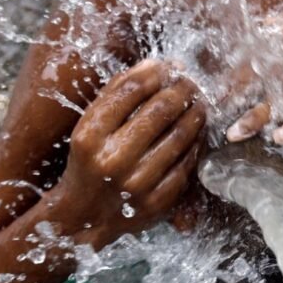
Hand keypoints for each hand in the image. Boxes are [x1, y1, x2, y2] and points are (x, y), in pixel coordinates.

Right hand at [57, 59, 205, 247]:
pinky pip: (186, 164)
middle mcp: (113, 160)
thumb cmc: (88, 163)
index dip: (155, 73)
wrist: (84, 217)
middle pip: (160, 111)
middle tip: (191, 82)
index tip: (169, 67)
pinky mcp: (157, 202)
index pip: (130, 91)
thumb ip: (116, 95)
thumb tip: (155, 66)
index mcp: (90, 136)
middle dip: (182, 89)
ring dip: (195, 113)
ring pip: (179, 136)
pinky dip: (195, 143)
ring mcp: (137, 183)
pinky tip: (197, 132)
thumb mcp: (89, 128)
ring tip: (199, 103)